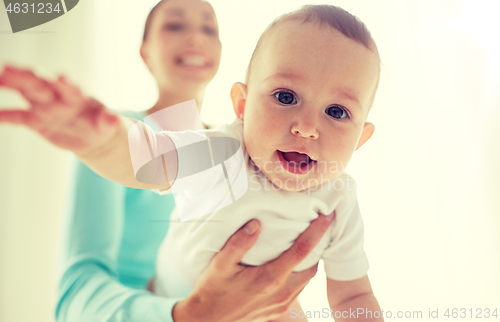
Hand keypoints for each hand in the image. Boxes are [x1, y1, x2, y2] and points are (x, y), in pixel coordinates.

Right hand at [0, 65, 119, 155]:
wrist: (93, 136)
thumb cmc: (101, 125)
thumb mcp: (108, 125)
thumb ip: (108, 121)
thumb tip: (114, 119)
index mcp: (77, 97)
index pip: (70, 88)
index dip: (66, 83)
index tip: (62, 77)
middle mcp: (58, 98)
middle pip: (41, 85)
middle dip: (26, 77)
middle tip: (9, 68)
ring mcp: (45, 107)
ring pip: (26, 93)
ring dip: (12, 85)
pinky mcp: (36, 120)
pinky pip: (18, 117)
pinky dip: (5, 115)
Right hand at [173, 211, 335, 321]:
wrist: (207, 321)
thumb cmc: (212, 290)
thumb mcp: (220, 264)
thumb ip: (239, 243)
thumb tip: (257, 224)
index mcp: (269, 278)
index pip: (301, 251)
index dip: (317, 232)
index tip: (327, 216)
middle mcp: (281, 293)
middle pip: (311, 267)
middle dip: (319, 247)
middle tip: (320, 227)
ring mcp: (281, 305)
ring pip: (306, 280)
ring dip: (309, 262)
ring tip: (308, 243)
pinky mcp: (278, 312)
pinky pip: (297, 290)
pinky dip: (300, 275)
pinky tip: (291, 265)